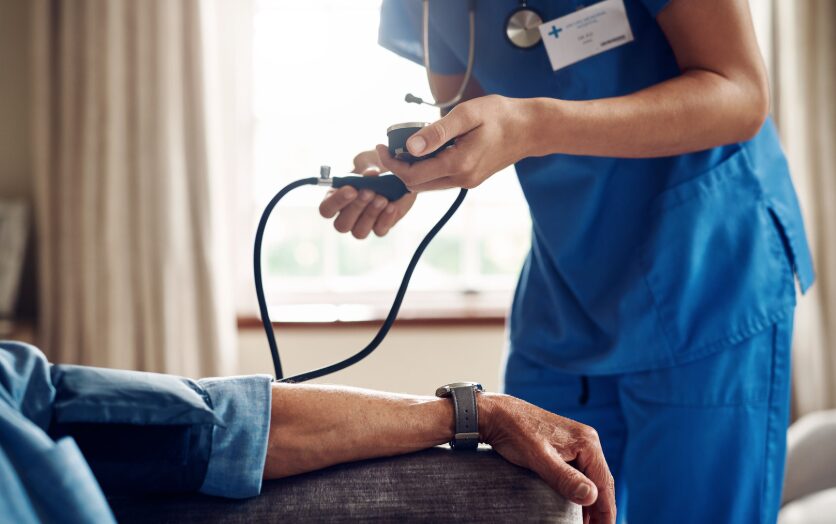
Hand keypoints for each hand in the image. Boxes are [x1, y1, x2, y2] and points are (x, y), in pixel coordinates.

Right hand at [319, 149, 416, 237]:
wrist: (393, 176)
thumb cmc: (373, 169)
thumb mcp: (368, 163)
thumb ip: (366, 168)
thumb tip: (371, 174)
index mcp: (334, 200)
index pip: (326, 209)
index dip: (337, 202)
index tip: (351, 189)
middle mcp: (345, 217)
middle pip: (342, 225)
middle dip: (356, 208)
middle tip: (369, 192)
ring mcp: (362, 226)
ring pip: (359, 232)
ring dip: (371, 215)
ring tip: (382, 199)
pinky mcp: (379, 228)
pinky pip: (380, 231)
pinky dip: (386, 219)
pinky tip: (391, 206)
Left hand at [376, 95, 532, 191]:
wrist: (531, 128)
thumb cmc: (501, 115)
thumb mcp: (467, 115)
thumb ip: (437, 132)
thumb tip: (410, 147)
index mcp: (459, 164)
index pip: (413, 175)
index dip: (392, 163)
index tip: (381, 146)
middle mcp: (462, 179)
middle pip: (417, 185)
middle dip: (399, 168)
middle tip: (389, 147)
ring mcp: (467, 181)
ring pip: (428, 185)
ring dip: (413, 170)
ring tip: (404, 148)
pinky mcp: (471, 178)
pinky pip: (441, 180)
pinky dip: (428, 169)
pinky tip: (426, 151)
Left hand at [479, 393, 615, 523]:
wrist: (496, 414)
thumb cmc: (515, 432)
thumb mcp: (539, 459)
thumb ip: (565, 478)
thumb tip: (592, 496)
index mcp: (586, 443)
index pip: (604, 483)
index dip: (606, 511)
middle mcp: (586, 441)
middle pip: (600, 482)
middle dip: (599, 509)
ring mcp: (575, 443)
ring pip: (590, 478)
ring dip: (590, 501)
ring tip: (585, 523)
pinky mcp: (564, 446)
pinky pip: (579, 472)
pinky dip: (579, 490)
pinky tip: (574, 504)